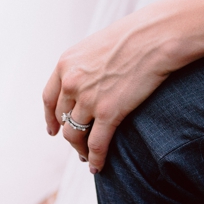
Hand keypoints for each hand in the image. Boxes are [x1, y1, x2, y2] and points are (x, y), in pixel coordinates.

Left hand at [41, 4, 189, 172]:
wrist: (154, 37)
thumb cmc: (133, 37)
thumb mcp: (97, 47)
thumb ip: (85, 66)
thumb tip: (87, 82)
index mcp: (65, 64)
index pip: (49, 98)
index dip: (50, 118)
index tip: (52, 130)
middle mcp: (71, 82)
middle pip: (63, 118)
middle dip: (70, 134)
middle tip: (79, 144)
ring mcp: (88, 98)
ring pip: (75, 134)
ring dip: (80, 149)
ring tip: (87, 157)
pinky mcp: (109, 112)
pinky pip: (96, 144)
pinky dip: (95, 159)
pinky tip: (98, 166)